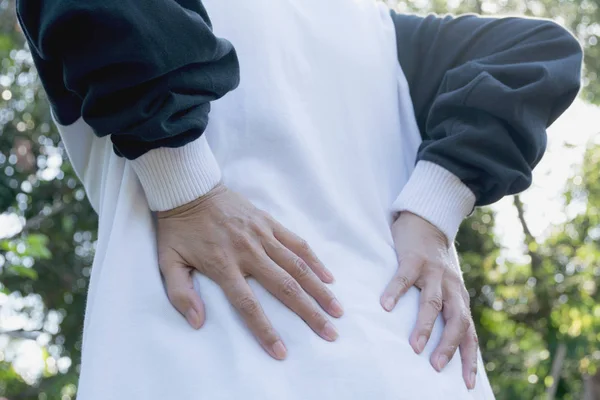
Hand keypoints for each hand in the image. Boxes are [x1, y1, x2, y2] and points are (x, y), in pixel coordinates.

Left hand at [157, 183, 342, 359]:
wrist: (190, 190)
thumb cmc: (179, 230)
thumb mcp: (167, 262)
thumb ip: (180, 294)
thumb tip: (197, 323)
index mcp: (223, 266)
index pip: (248, 305)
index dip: (265, 330)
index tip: (281, 352)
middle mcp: (248, 252)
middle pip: (285, 287)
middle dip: (309, 313)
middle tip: (330, 333)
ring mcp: (262, 235)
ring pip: (297, 266)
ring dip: (319, 290)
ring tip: (337, 310)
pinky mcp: (269, 222)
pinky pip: (297, 242)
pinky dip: (314, 260)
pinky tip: (328, 277)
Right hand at [380, 212, 477, 389]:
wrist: (428, 222)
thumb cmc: (433, 264)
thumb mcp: (447, 288)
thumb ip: (446, 311)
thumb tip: (440, 346)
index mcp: (459, 298)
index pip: (469, 333)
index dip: (469, 358)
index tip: (466, 383)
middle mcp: (451, 287)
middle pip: (455, 320)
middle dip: (448, 345)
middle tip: (436, 367)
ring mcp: (433, 273)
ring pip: (432, 303)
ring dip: (424, 326)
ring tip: (414, 346)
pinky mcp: (414, 259)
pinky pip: (404, 278)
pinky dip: (395, 292)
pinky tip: (386, 306)